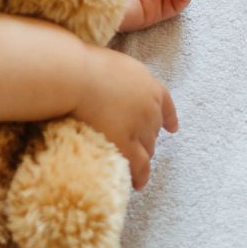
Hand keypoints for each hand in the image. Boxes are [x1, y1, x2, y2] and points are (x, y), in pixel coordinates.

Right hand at [71, 48, 177, 190]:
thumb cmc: (85, 65)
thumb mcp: (114, 64)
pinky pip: (139, 166)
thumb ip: (123, 78)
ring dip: (142, 156)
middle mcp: (150, 108)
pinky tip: (136, 183)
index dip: (169, 118)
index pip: (166, 104)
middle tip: (133, 146)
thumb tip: (115, 84)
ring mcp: (140, 127)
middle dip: (146, 138)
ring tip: (135, 168)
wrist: (74, 76)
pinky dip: (140, 175)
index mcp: (149, 85)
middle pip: (154, 129)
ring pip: (148, 149)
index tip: (171, 128)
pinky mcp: (127, 144)